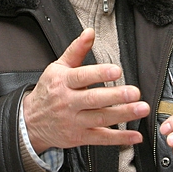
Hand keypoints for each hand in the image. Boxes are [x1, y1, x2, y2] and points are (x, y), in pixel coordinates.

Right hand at [23, 28, 149, 153]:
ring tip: (141, 108)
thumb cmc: (49, 91)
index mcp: (63, 82)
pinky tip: (135, 135)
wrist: (30, 121)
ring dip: (123, 114)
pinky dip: (120, 138)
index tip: (117, 70)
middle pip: (94, 99)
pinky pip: (102, 139)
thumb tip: (90, 32)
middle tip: (134, 92)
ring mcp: (74, 121)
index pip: (82, 77)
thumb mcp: (58, 67)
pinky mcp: (80, 137)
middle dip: (116, 96)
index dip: (99, 73)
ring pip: (101, 119)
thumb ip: (77, 50)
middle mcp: (68, 102)